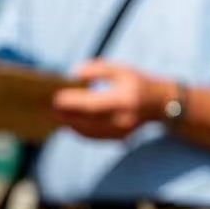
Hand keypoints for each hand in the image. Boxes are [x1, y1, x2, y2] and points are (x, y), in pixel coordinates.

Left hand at [52, 60, 171, 139]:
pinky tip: (69, 123)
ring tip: (54, 116)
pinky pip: (94, 137)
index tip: (56, 97)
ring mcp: (121, 132)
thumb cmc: (138, 83)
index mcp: (125, 100)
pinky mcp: (119, 139)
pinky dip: (79, 131)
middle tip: (48, 108)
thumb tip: (75, 75)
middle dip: (66, 115)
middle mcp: (123, 119)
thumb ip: (97, 69)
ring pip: (88, 132)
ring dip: (70, 125)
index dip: (73, 103)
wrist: (161, 104)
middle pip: (87, 121)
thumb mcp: (121, 70)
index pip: (93, 105)